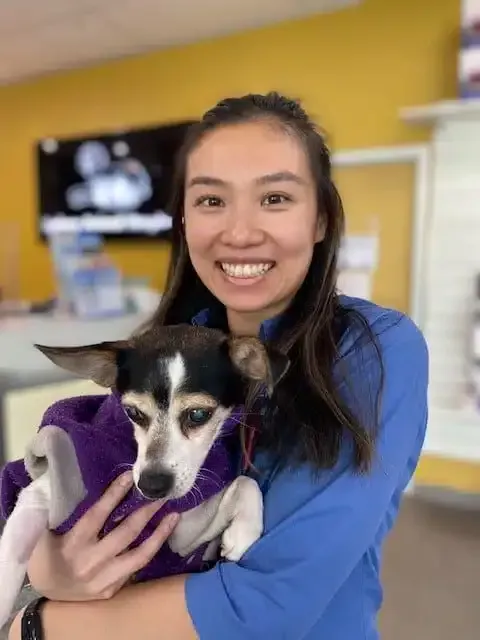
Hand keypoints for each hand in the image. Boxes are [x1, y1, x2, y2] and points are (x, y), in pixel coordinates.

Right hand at [27, 471, 178, 600]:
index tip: (130, 476)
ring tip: (174, 516)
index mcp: (72, 544)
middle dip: (146, 512)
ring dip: (159, 534)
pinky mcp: (110, 591)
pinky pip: (135, 569)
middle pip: (125, 534)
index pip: (97, 515)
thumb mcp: (47, 529)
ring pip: (138, 556)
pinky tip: (162, 535)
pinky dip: (150, 551)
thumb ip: (64, 510)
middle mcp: (89, 563)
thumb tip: (86, 482)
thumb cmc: (46, 551)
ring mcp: (102, 580)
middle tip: (162, 493)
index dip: (114, 495)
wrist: (43, 589)